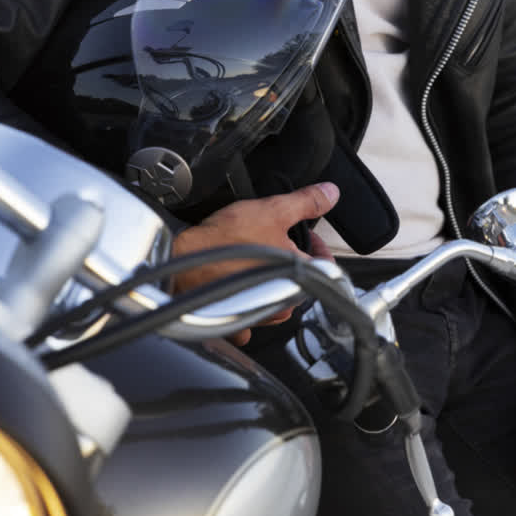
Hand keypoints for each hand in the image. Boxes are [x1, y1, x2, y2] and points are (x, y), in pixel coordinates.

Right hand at [170, 181, 339, 345]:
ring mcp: (263, 316)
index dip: (318, 244)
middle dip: (292, 260)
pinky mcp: (239, 322)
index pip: (326, 264)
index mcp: (301, 277)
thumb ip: (307, 202)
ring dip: (271, 279)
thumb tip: (330, 193)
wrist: (185, 263)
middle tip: (276, 241)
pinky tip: (239, 287)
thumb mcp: (272, 210)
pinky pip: (251, 318)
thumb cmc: (225, 242)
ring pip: (277, 296)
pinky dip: (247, 305)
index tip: (307, 235)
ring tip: (256, 259)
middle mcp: (285, 302)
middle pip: (301, 279)